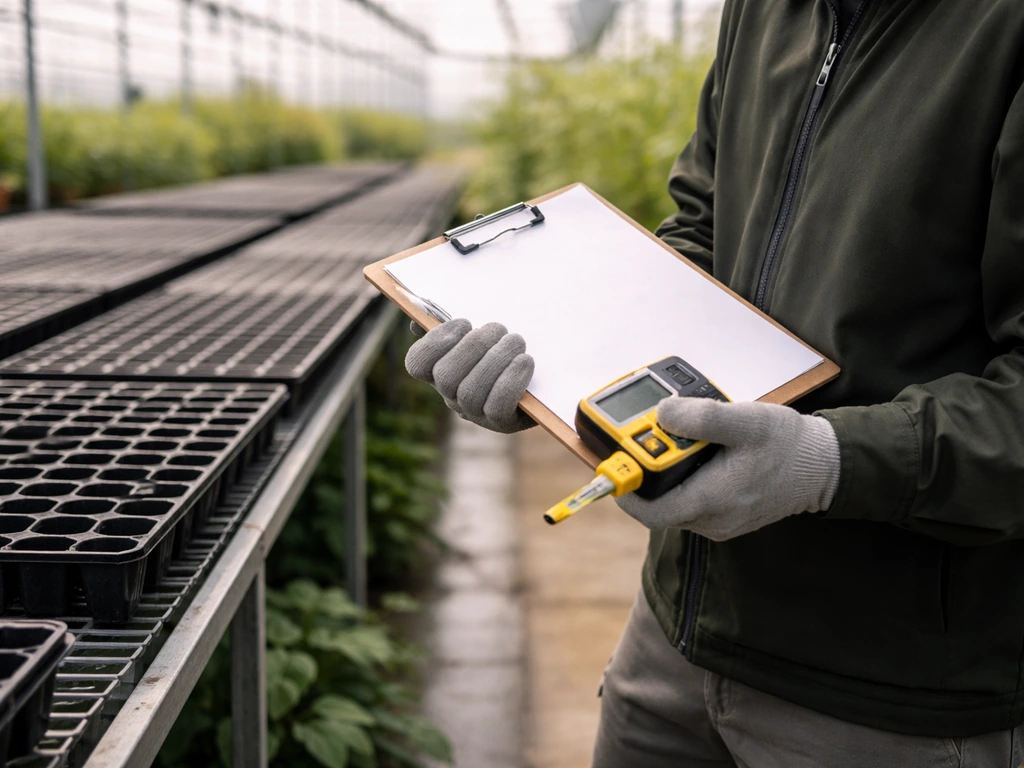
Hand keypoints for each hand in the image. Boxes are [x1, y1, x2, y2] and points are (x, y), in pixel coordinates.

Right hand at [405, 319, 535, 433]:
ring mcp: (476, 414)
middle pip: (446, 376)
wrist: (542, 386)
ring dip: (495, 359)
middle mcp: (453, 397)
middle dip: (474, 346)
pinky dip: (511, 380)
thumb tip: (418, 321)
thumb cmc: (505, 356)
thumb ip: (452, 331)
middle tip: (498, 328)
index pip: (417, 364)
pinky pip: (498, 405)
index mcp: (441, 373)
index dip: (434, 342)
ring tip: (515, 340)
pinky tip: (525, 361)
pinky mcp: (501, 423)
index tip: (463, 323)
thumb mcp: (480, 341)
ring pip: (471, 391)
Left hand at [615, 397, 839, 539]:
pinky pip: (690, 498)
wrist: (823, 465)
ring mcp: (718, 520)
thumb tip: (661, 414)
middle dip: (647, 469)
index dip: (626, 490)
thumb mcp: (744, 421)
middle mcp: (712, 519)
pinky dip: (683, 476)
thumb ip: (700, 417)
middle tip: (647, 435)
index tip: (615, 464)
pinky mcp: (724, 514)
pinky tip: (695, 451)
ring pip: (674, 499)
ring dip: (666, 471)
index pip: (651, 511)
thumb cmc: (787, 446)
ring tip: (677, 437)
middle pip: (659, 502)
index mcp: (713, 501)